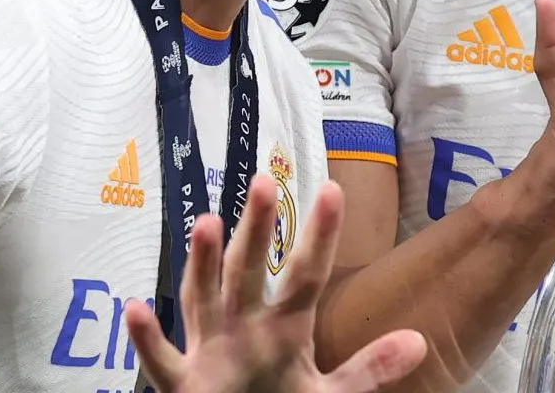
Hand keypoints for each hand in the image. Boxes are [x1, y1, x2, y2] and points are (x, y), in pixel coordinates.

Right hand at [126, 177, 428, 391]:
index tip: (334, 190)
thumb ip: (369, 369)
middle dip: (256, 231)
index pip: (307, 275)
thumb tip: (420, 342)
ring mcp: (211, 353)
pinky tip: (134, 308)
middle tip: (264, 183)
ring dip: (202, 265)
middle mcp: (244, 328)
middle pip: (249, 272)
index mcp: (284, 328)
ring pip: (203, 300)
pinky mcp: (185, 388)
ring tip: (206, 223)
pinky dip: (147, 339)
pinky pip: (162, 362)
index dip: (321, 236)